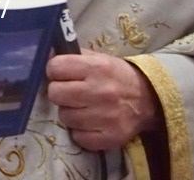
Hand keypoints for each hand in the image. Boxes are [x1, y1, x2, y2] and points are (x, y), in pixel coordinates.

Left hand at [46, 50, 161, 151]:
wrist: (148, 99)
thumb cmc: (115, 76)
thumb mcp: (97, 58)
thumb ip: (71, 55)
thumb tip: (46, 54)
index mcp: (96, 67)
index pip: (56, 67)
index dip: (54, 70)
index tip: (60, 74)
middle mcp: (100, 92)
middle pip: (55, 93)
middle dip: (58, 92)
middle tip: (68, 92)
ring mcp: (105, 117)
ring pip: (64, 117)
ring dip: (69, 112)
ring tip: (81, 107)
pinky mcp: (109, 137)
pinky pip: (77, 137)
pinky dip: (80, 131)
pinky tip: (89, 121)